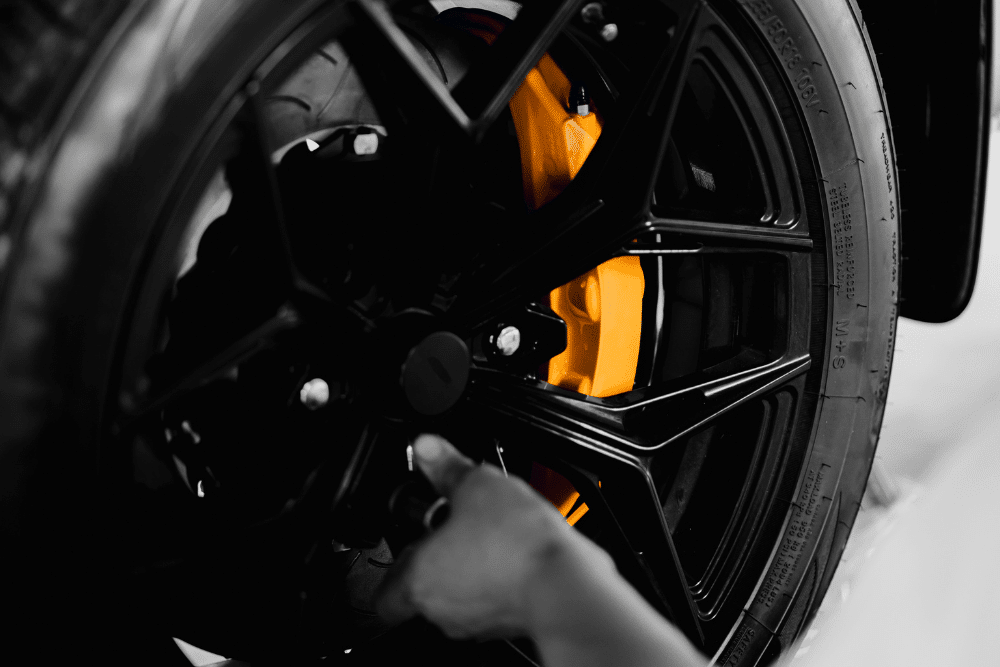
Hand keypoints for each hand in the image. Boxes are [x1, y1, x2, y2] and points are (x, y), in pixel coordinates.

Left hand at [374, 433, 589, 639]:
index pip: (383, 597)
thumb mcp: (477, 485)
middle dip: (438, 560)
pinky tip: (514, 554)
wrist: (567, 582)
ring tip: (490, 538)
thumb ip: (446, 468)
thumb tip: (428, 448)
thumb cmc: (518, 543)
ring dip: (469, 571)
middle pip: (423, 591)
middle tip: (454, 530)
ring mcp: (476, 624)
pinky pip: (492, 603)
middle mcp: (442, 610)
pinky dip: (498, 582)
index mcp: (420, 579)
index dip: (390, 570)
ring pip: (459, 597)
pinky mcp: (507, 625)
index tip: (407, 546)